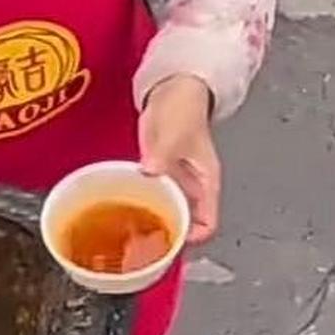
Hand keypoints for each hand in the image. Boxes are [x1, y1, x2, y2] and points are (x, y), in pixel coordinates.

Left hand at [138, 75, 220, 244]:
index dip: (193, 237)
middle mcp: (193, 187)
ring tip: (133, 234)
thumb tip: (151, 171)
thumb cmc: (184, 109)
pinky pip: (152, 195)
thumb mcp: (175, 134)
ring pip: (168, 211)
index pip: (209, 222)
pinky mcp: (159, 173)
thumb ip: (163, 155)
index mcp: (207, 182)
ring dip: (154, 222)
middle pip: (186, 223)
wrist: (173, 88)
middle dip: (169, 236)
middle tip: (146, 246)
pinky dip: (142, 204)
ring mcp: (175, 181)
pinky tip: (126, 208)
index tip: (172, 243)